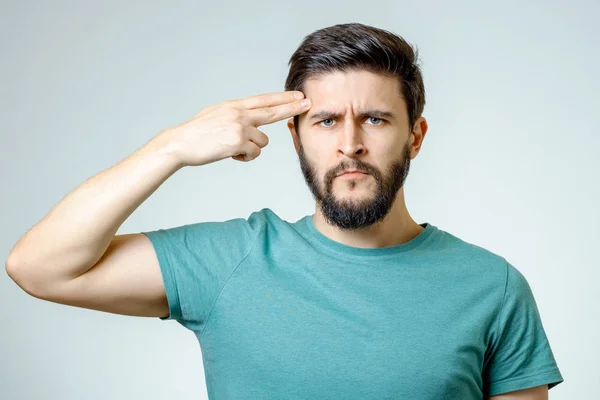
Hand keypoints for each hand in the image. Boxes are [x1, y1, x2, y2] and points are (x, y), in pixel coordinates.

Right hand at [159, 91, 310, 166]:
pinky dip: (244, 157)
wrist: (181, 143)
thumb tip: (249, 119)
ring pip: (263, 141)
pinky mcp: (238, 142)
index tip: (298, 96)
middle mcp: (239, 113)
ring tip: (232, 148)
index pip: (264, 100)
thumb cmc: (197, 133)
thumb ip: (235, 115)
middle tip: (308, 104)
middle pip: (273, 111)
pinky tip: (230, 154)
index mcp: (234, 106)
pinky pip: (254, 153)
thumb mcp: (216, 115)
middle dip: (292, 108)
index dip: (283, 98)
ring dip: (251, 148)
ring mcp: (239, 127)